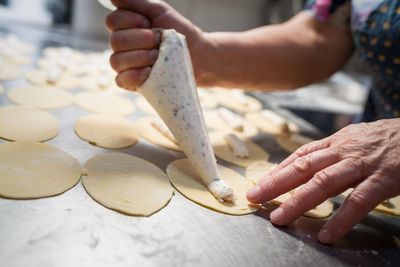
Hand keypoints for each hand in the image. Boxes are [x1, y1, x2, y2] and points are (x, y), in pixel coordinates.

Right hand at [106, 0, 207, 89]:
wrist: (197, 56)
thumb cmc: (178, 32)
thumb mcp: (159, 11)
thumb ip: (136, 2)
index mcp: (125, 28)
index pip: (112, 21)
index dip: (130, 21)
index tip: (149, 23)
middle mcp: (122, 46)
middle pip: (115, 41)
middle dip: (140, 39)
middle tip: (158, 41)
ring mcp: (125, 65)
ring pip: (116, 61)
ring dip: (140, 57)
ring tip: (157, 57)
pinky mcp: (131, 83)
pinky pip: (121, 80)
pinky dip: (134, 76)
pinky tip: (148, 72)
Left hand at [247, 119, 399, 243]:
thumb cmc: (389, 138)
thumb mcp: (357, 137)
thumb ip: (334, 151)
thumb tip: (310, 161)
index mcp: (337, 142)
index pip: (301, 155)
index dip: (279, 169)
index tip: (261, 183)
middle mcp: (344, 151)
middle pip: (303, 167)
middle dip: (276, 183)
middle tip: (255, 197)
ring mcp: (362, 165)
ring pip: (323, 182)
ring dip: (298, 201)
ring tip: (280, 218)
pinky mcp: (383, 179)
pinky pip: (358, 201)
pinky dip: (341, 219)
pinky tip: (327, 234)